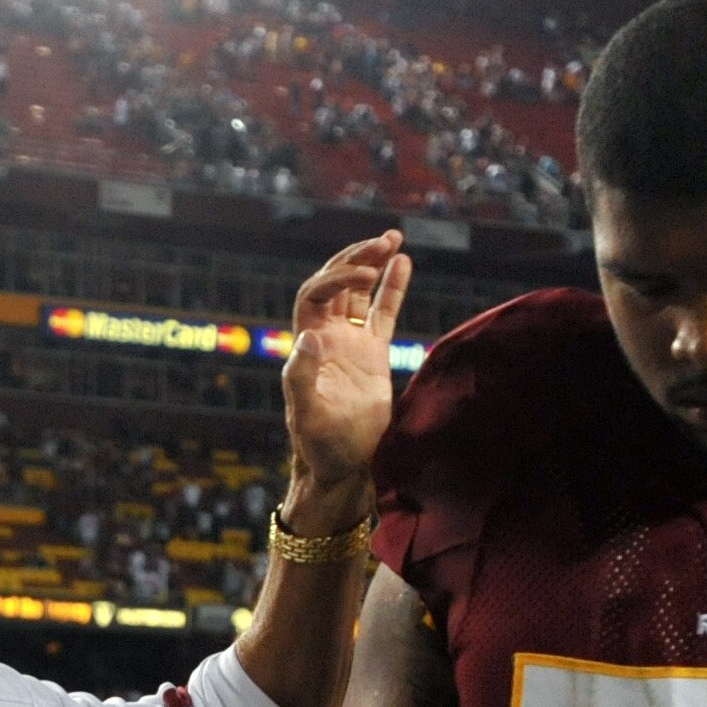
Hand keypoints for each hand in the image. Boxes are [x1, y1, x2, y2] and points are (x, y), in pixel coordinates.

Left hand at [280, 231, 411, 506]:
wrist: (343, 467)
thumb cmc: (320, 447)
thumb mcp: (307, 416)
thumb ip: (302, 378)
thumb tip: (309, 337)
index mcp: (307, 344)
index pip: (317, 294)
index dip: (337, 279)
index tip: (364, 278)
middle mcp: (326, 337)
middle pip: (337, 283)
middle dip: (356, 259)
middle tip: (383, 241)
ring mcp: (350, 344)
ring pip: (359, 293)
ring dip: (372, 264)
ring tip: (393, 239)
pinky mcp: (372, 356)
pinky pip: (382, 314)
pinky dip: (391, 288)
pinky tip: (403, 263)